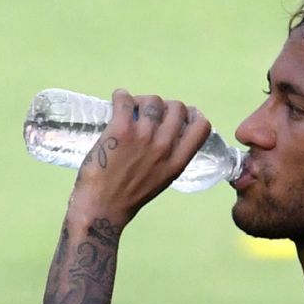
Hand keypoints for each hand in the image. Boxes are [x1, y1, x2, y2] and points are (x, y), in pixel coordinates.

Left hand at [65, 89, 211, 227]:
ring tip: (129, 110)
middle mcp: (165, 146)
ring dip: (141, 101)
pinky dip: (120, 96)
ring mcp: (143, 136)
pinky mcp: (121, 130)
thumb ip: (169, 156)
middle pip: (177, 107)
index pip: (202, 127)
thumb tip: (167, 132)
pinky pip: (125, 99)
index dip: (192, 115)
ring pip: (151, 100)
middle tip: (149, 113)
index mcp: (178, 161)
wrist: (102, 207)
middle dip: (164, 105)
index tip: (178, 116)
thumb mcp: (162, 179)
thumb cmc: (129, 196)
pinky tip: (117, 102)